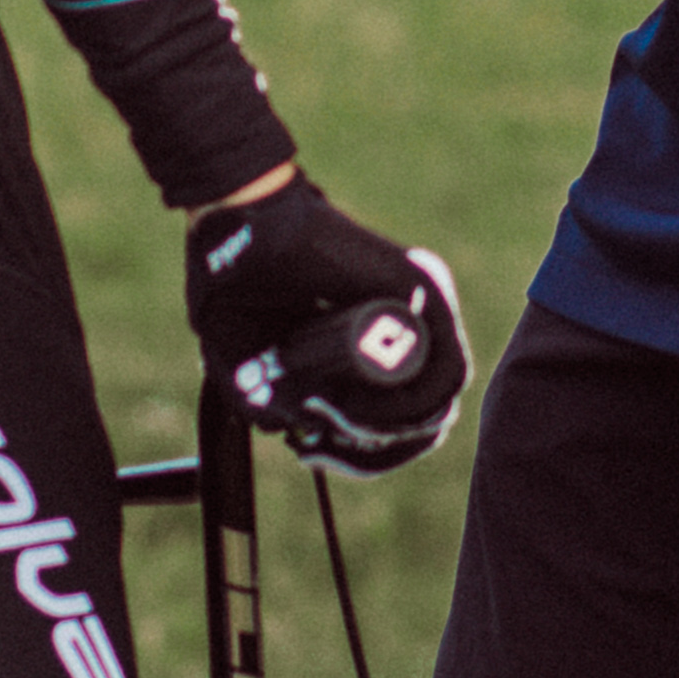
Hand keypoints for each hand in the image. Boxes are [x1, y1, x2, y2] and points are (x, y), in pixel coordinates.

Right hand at [183, 173, 472, 478]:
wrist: (240, 224)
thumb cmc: (234, 282)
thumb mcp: (241, 357)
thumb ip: (261, 399)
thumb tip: (297, 432)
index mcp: (367, 340)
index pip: (395, 414)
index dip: (364, 449)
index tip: (319, 453)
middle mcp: (402, 326)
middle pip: (422, 414)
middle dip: (378, 451)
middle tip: (327, 452)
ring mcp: (417, 308)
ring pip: (437, 399)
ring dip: (390, 433)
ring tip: (337, 426)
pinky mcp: (422, 292)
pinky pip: (445, 369)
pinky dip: (412, 406)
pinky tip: (360, 411)